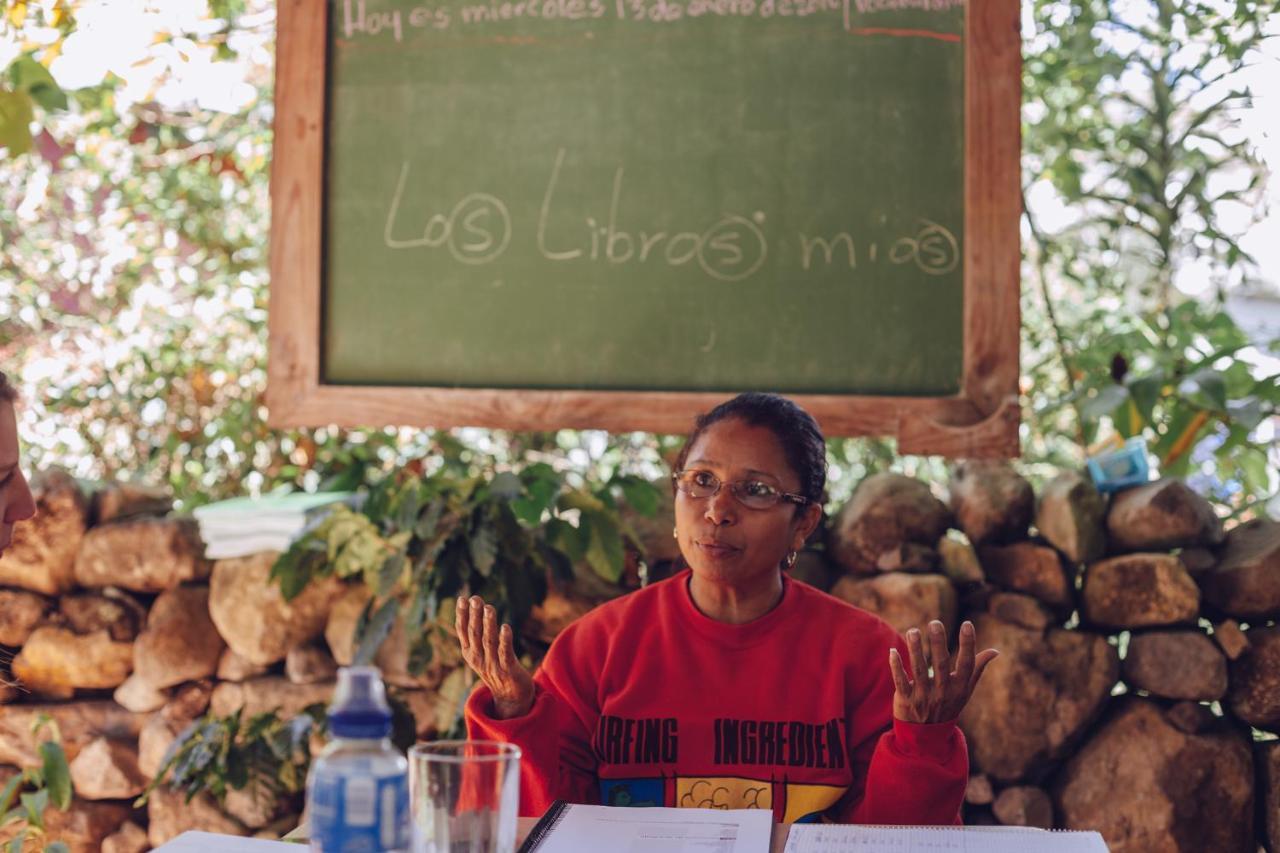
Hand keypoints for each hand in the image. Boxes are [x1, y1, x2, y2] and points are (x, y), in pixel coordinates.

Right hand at [456, 595, 535, 719]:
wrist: (510, 698)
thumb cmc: (495, 669)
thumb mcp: (481, 653)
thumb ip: (477, 634)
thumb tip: (475, 606)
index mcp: (470, 653)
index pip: (463, 631)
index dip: (462, 615)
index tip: (463, 598)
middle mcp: (478, 658)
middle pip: (475, 634)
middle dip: (474, 615)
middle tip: (476, 598)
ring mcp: (492, 665)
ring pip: (489, 642)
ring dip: (489, 624)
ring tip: (489, 607)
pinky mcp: (508, 670)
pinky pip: (505, 654)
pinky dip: (504, 641)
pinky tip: (505, 627)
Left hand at [888, 620, 997, 723]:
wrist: (927, 735)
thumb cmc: (948, 704)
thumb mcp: (965, 690)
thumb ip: (977, 668)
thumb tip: (995, 651)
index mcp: (959, 687)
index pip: (967, 664)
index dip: (968, 644)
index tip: (967, 623)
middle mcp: (942, 691)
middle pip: (941, 664)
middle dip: (938, 643)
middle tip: (935, 622)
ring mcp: (924, 696)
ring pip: (919, 670)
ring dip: (916, 650)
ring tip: (913, 631)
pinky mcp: (906, 700)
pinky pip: (901, 682)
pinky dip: (896, 667)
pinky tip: (892, 651)